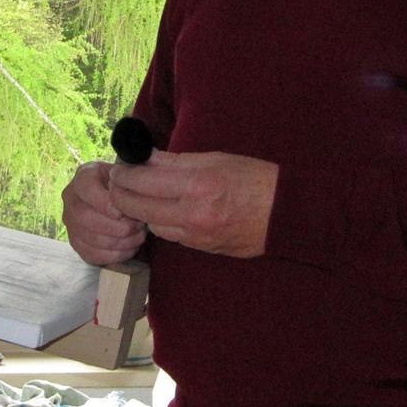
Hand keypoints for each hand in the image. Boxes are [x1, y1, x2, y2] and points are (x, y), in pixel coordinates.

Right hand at [61, 160, 147, 265]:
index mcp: (83, 175)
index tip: (122, 213)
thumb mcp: (126, 176)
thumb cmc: (124, 186)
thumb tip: (124, 206)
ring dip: (119, 242)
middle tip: (138, 228)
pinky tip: (130, 248)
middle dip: (116, 227)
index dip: (103, 203)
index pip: (86, 188)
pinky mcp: (76, 243)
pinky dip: (115, 254)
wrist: (118, 197)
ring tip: (138, 237)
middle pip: (84, 217)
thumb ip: (126, 184)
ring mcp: (70, 222)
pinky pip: (92, 254)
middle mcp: (71, 198)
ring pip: (90, 238)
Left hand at [107, 150, 276, 259]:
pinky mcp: (202, 248)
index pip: (143, 180)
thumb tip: (144, 158)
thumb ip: (176, 161)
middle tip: (119, 182)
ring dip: (141, 211)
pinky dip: (161, 222)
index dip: (125, 173)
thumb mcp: (216, 159)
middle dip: (122, 193)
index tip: (120, 167)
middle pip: (138, 206)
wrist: (287, 214)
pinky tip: (164, 210)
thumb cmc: (255, 178)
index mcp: (198, 183)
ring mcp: (197, 235)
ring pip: (151, 224)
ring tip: (141, 196)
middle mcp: (193, 213)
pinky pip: (170, 236)